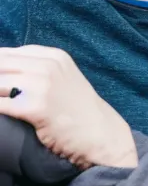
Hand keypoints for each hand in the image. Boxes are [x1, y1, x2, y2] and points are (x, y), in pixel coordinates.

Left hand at [0, 45, 137, 169]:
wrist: (100, 133)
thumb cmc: (78, 109)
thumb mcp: (64, 78)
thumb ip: (37, 69)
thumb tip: (3, 72)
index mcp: (54, 56)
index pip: (7, 53)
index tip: (0, 81)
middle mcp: (49, 66)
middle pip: (0, 65)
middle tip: (1, 95)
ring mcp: (43, 85)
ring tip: (2, 103)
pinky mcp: (37, 107)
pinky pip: (1, 104)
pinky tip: (0, 117)